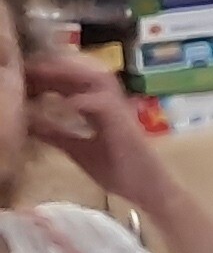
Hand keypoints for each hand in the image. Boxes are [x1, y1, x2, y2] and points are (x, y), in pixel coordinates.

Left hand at [24, 47, 163, 204]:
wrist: (146, 187)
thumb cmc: (118, 170)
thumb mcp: (77, 150)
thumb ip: (56, 135)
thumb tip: (30, 124)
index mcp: (99, 108)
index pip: (74, 83)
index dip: (51, 75)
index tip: (27, 72)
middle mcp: (110, 103)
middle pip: (86, 73)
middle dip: (58, 66)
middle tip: (31, 66)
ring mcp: (119, 110)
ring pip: (98, 79)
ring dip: (72, 73)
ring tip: (46, 72)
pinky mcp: (124, 123)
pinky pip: (104, 104)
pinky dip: (84, 100)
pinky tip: (66, 102)